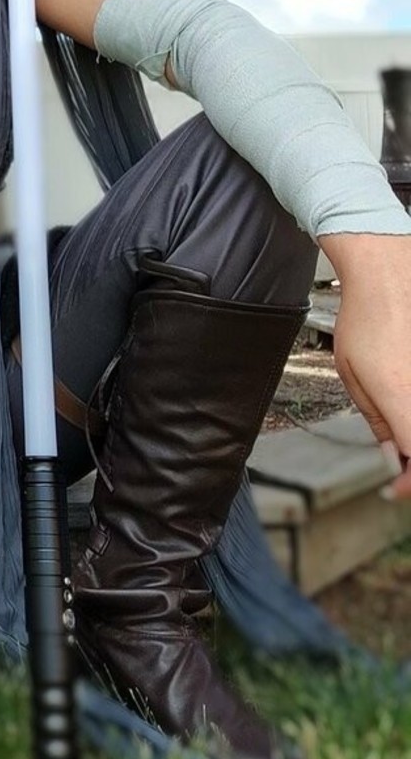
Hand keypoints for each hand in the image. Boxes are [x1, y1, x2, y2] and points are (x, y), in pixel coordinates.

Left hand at [326, 234, 410, 499]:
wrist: (388, 270)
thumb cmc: (365, 316)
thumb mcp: (353, 375)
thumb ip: (378, 421)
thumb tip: (394, 455)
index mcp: (406, 401)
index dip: (410, 484)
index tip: (395, 488)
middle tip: (401, 466)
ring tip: (402, 436)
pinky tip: (404, 404)